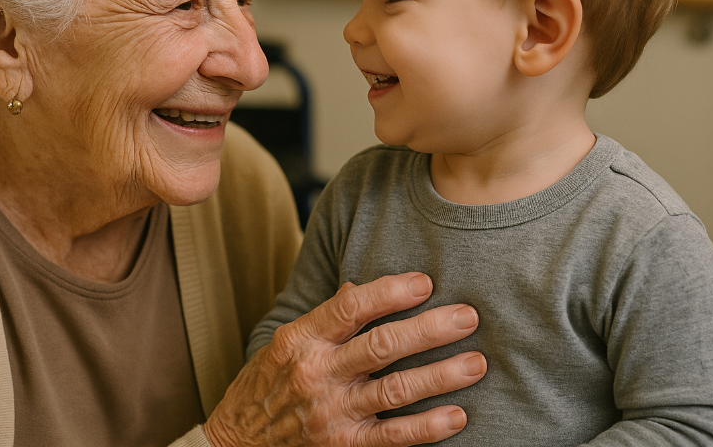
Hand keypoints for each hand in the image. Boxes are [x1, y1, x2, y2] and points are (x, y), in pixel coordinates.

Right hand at [204, 273, 485, 446]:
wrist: (236, 442)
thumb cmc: (266, 383)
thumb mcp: (285, 341)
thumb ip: (325, 317)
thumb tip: (360, 288)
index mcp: (302, 339)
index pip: (350, 307)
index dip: (391, 292)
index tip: (425, 282)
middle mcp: (317, 373)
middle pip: (381, 346)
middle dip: (429, 330)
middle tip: (467, 317)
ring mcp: (331, 413)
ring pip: (394, 391)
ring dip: (440, 376)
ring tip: (476, 363)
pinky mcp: (342, 446)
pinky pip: (392, 438)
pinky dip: (427, 428)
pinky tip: (457, 416)